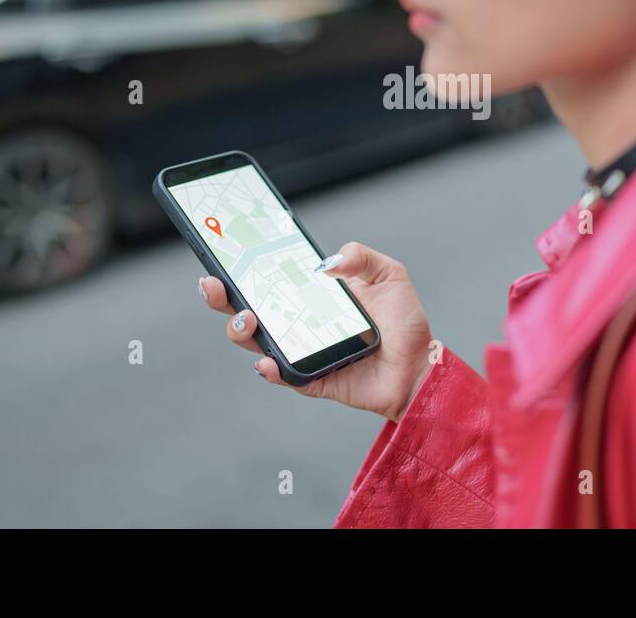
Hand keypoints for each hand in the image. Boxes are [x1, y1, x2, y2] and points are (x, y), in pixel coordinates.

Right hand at [200, 241, 436, 422]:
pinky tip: (267, 360)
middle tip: (214, 285)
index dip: (241, 269)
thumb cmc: (404, 323)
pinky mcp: (311, 380)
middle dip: (222, 297)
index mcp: (311, 295)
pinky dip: (270, 369)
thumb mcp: (389, 276)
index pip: (268, 279)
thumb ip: (361, 257)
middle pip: (248, 310)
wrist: (421, 367)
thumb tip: (328, 261)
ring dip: (240, 330)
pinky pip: (283, 376)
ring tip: (246, 320)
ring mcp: (301, 352)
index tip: (222, 254)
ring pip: (255, 343)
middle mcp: (299, 322)